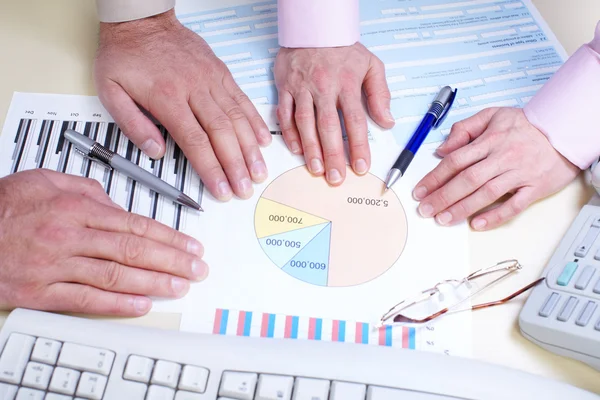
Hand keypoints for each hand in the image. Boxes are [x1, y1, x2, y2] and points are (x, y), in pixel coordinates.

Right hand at [0, 170, 207, 315]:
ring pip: (116, 275)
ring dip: (154, 283)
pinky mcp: (41, 291)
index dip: (169, 237)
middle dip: (172, 261)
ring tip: (180, 286)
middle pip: (133, 251)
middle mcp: (70, 237)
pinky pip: (85, 300)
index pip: (136, 225)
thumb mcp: (45, 180)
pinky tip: (141, 304)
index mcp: (76, 209)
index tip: (190, 246)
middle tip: (196, 269)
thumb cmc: (4, 206)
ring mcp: (56, 266)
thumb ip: (86, 188)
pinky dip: (117, 303)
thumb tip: (117, 203)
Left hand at [94, 10, 271, 201]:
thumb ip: (132, 124)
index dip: (211, 169)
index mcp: (167, 97)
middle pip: (222, 133)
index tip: (222, 189)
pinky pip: (242, 99)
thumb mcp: (110, 90)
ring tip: (259, 171)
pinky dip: (255, 121)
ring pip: (237, 118)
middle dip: (236, 165)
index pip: (195, 141)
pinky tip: (262, 140)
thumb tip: (155, 152)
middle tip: (245, 188)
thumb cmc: (125, 54)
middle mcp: (194, 88)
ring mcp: (211, 79)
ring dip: (250, 148)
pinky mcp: (220, 72)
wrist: (140, 19)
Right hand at [274, 43, 394, 185]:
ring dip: (310, 148)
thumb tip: (387, 121)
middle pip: (328, 126)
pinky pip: (285, 114)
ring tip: (316, 169)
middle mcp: (323, 87)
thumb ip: (379, 94)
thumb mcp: (371, 65)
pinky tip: (297, 149)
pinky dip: (289, 133)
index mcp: (346, 83)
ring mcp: (302, 89)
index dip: (358, 146)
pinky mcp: (285, 88)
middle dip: (333, 154)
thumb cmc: (343, 48)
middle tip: (336, 177)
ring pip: (305, 122)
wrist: (313, 27)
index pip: (355, 120)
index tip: (361, 166)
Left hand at [413, 108, 579, 229]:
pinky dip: (495, 216)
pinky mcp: (535, 187)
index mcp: (490, 140)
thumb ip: (464, 129)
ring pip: (486, 193)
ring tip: (442, 219)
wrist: (565, 129)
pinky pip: (513, 205)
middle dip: (442, 196)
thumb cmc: (526, 125)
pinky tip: (477, 224)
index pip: (455, 160)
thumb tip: (442, 149)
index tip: (419, 190)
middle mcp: (502, 157)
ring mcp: (519, 173)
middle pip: (467, 179)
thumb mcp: (493, 115)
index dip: (434, 177)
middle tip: (425, 210)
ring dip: (462, 208)